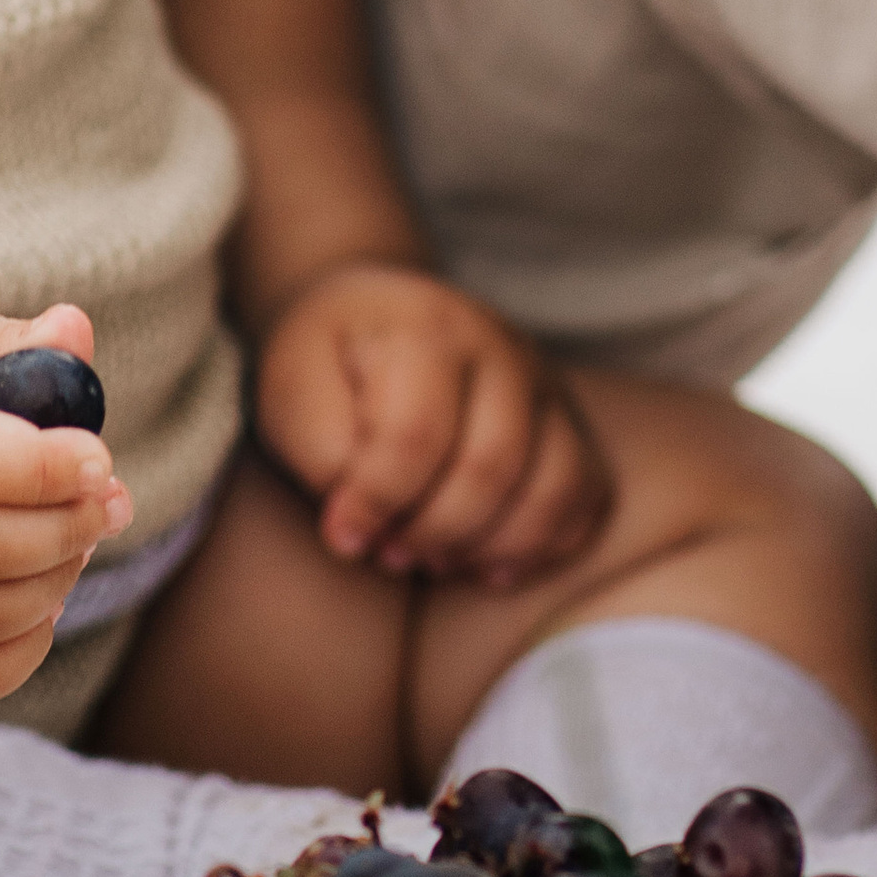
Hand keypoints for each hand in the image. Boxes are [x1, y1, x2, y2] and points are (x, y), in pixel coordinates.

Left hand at [256, 261, 610, 587]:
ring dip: (488, 546)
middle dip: (431, 532)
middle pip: (490, 467)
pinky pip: (585, 496)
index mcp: (427, 327)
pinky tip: (486, 561)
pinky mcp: (566, 419)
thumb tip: (358, 528)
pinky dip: (542, 544)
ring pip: (551, 487)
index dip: (376, 502)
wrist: (374, 315)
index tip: (341, 534)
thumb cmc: (329, 360)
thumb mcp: (291, 385)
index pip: (417, 435)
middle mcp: (502, 347)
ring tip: (433, 559)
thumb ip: (320, 454)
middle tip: (388, 553)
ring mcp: (543, 383)